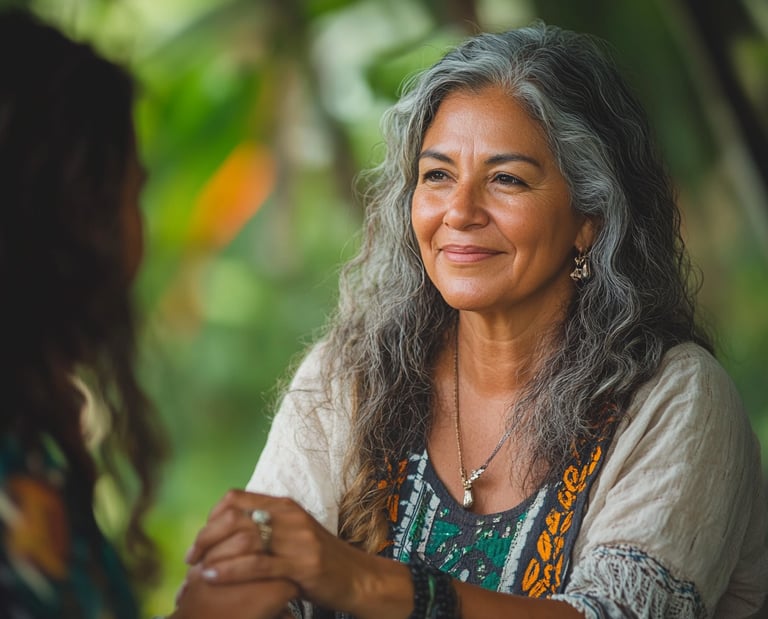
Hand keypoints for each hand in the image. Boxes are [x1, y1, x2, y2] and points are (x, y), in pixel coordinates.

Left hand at [184, 490, 410, 617]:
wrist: (359, 578)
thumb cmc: (321, 561)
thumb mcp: (295, 535)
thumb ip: (268, 528)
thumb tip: (231, 532)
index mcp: (286, 506)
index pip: (236, 498)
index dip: (211, 515)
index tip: (201, 537)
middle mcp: (290, 516)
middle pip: (234, 515)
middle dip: (205, 535)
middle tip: (191, 555)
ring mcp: (297, 539)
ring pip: (242, 537)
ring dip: (211, 552)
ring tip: (195, 568)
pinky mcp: (301, 564)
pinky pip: (257, 564)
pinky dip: (229, 569)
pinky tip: (212, 576)